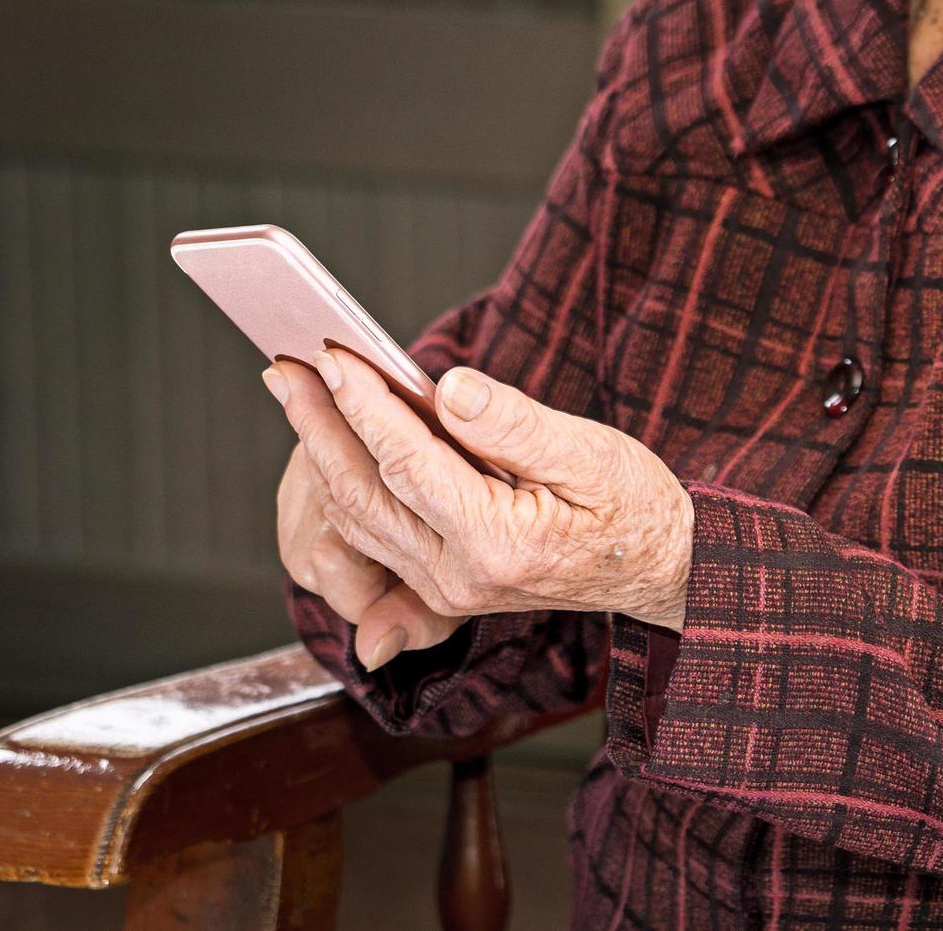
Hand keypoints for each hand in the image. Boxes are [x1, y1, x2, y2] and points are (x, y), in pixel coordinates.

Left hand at [264, 349, 691, 662]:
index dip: (363, 403)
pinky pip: (371, 534)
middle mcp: (458, 577)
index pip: (406, 461)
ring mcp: (444, 589)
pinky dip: (343, 481)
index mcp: (496, 544)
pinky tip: (331, 437)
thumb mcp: (591, 453)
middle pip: (361, 493)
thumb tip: (449, 387)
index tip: (331, 354)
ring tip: (296, 391)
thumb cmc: (633, 506)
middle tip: (283, 367)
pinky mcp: (439, 585)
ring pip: (355, 518)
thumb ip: (515, 424)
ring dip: (319, 453)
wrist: (659, 569)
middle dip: (316, 426)